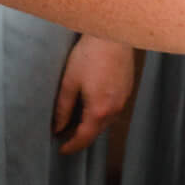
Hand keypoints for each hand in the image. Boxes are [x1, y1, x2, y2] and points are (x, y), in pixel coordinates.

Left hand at [55, 34, 134, 153]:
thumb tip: (57, 127)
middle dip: (81, 137)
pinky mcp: (127, 90)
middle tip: (65, 137)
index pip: (85, 138)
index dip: (72, 146)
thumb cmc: (89, 55)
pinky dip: (101, 114)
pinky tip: (91, 106)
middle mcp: (115, 109)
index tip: (61, 149)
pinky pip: (113, 109)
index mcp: (99, 110)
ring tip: (76, 123)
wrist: (113, 35)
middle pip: (97, 132)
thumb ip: (62, 108)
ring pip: (106, 121)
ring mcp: (123, 99)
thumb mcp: (69, 82)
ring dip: (92, 125)